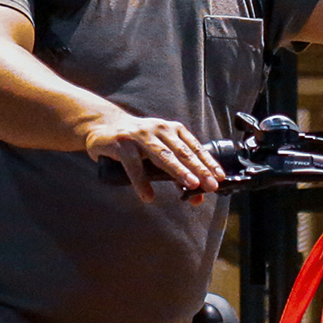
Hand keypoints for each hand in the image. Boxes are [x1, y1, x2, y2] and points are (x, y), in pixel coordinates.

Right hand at [79, 109, 221, 202]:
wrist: (102, 126)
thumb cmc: (137, 142)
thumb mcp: (158, 153)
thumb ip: (177, 173)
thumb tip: (197, 196)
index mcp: (171, 130)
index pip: (194, 147)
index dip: (208, 162)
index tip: (220, 177)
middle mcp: (158, 129)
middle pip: (182, 152)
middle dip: (199, 169)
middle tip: (211, 185)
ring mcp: (139, 136)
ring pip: (163, 155)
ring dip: (178, 171)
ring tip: (191, 185)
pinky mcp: (122, 144)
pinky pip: (134, 166)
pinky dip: (142, 183)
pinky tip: (148, 196)